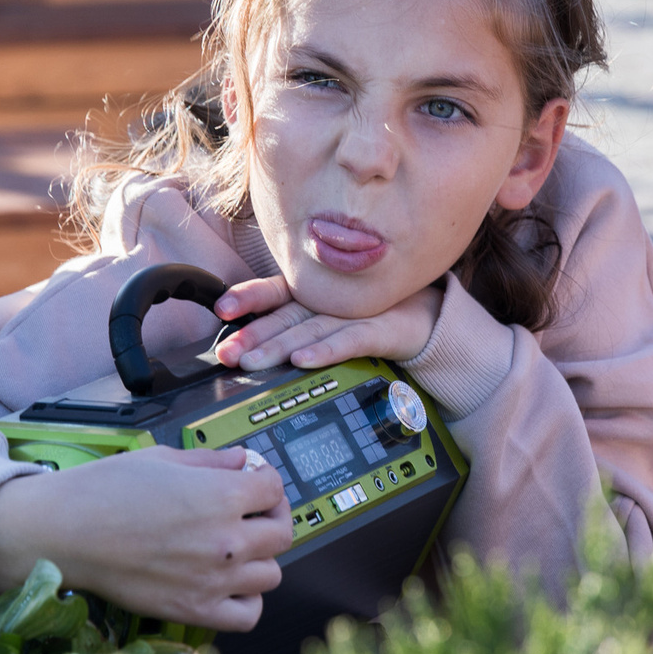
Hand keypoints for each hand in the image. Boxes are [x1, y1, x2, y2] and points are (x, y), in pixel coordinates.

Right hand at [0, 446, 291, 630]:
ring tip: (234, 550)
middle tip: (250, 514)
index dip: (265, 481)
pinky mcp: (195, 609)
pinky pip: (248, 615)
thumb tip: (243, 461)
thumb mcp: (162, 458)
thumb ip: (211, 462)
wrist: (65, 533)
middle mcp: (227, 539)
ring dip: (258, 560)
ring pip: (270, 575)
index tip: (253, 482)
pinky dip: (246, 601)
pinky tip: (228, 585)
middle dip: (269, 518)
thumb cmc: (104, 490)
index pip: (274, 488)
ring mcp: (214, 579)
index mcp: (221, 495)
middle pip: (281, 534)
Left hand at [212, 275, 443, 371]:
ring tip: (250, 361)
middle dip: (253, 334)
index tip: (221, 309)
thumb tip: (252, 342)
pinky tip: (303, 361)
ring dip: (278, 345)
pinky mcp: (379, 330)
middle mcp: (330, 300)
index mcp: (315, 293)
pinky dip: (325, 351)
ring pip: (309, 329)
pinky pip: (348, 342)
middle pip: (285, 316)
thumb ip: (297, 321)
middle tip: (226, 352)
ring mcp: (355, 313)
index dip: (248, 298)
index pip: (276, 292)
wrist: (431, 315)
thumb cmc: (375, 314)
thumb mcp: (331, 314)